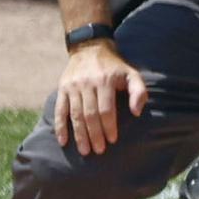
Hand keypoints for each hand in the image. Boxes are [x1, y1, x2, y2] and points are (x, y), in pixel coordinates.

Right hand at [54, 41, 147, 155]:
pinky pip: (60, 109)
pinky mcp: (63, 87)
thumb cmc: (114, 66)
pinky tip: (63, 141)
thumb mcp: (131, 73)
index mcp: (105, 80)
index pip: (106, 109)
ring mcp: (73, 85)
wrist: (90, 47)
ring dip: (79, 135)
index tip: (112, 140)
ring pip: (75, 114)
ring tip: (85, 151)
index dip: (109, 127)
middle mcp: (87, 83)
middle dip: (95, 135)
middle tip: (99, 151)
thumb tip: (136, 112)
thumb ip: (138, 92)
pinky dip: (60, 126)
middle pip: (90, 114)